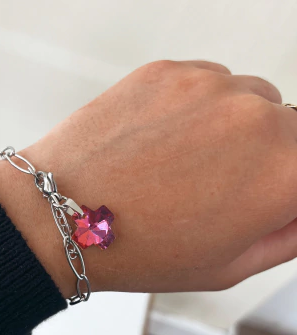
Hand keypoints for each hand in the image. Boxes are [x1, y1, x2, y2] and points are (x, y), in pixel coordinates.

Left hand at [0, 60, 296, 295]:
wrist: (61, 215)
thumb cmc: (137, 247)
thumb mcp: (230, 266)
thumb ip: (289, 234)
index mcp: (285, 172)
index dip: (287, 186)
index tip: (268, 195)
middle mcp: (258, 117)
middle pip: (293, 127)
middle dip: (272, 156)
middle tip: (224, 186)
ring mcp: (212, 86)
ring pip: (253, 99)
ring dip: (238, 126)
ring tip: (188, 164)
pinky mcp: (172, 69)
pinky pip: (211, 82)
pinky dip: (201, 107)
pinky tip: (166, 142)